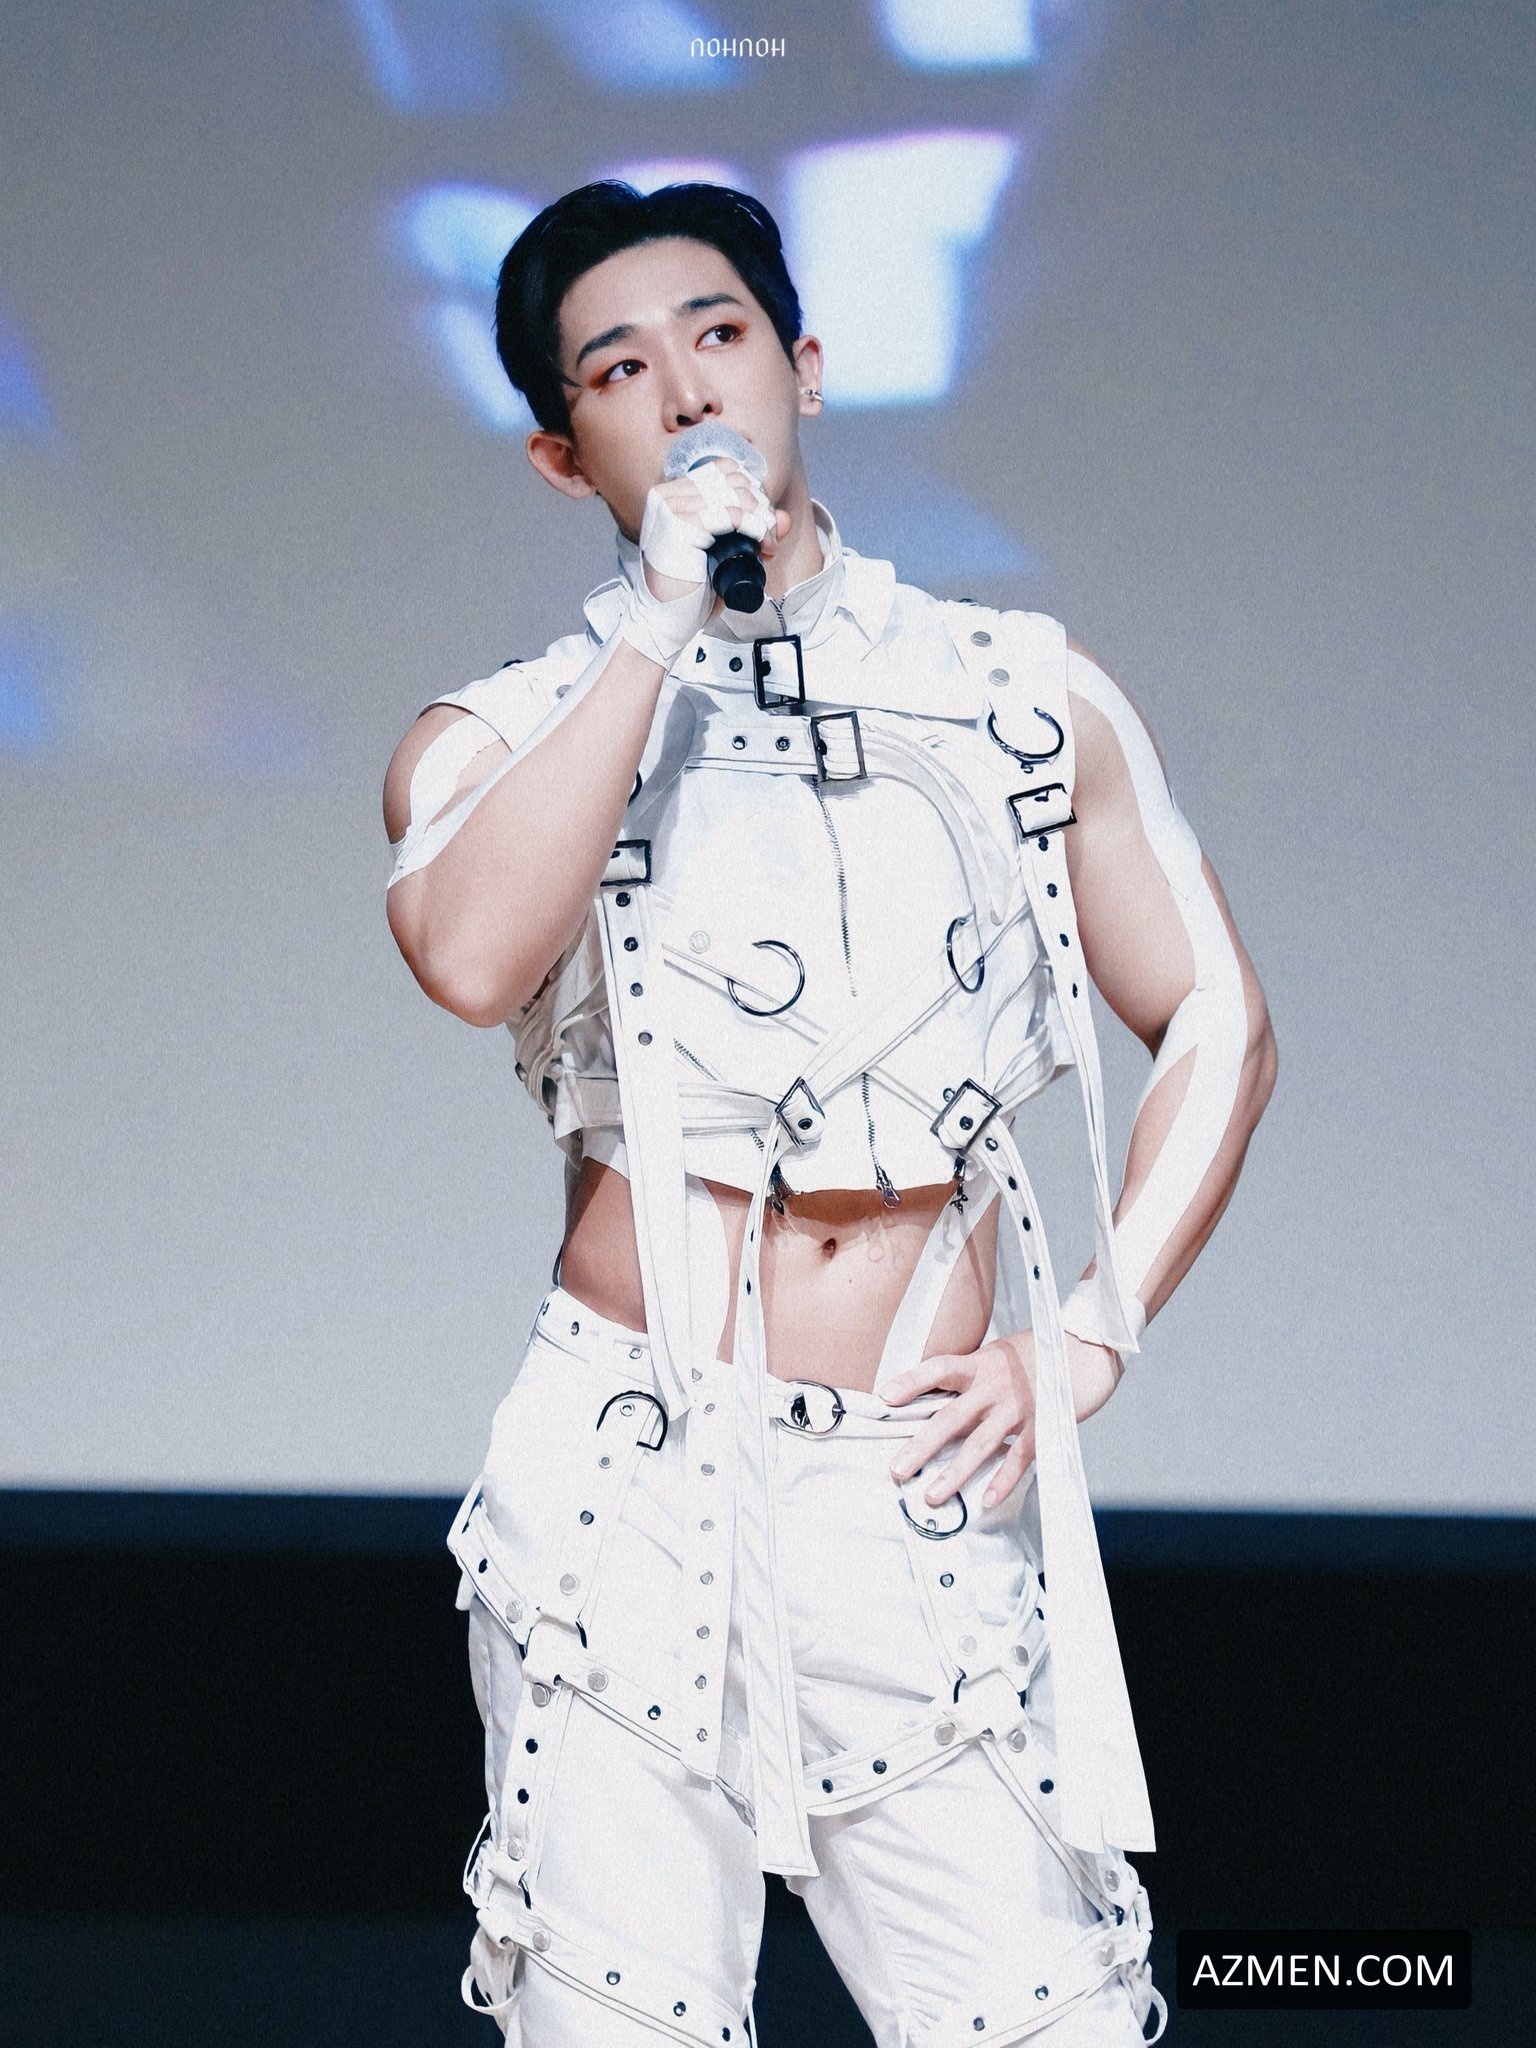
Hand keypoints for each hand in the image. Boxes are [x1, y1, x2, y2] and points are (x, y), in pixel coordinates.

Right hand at [638, 459, 783, 601]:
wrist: (664, 621)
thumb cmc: (689, 591)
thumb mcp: (723, 554)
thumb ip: (752, 532)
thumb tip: (784, 518)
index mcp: (671, 494)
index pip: (723, 470)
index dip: (752, 490)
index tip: (762, 522)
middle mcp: (666, 495)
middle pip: (732, 480)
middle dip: (760, 506)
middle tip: (769, 538)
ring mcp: (669, 508)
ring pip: (734, 495)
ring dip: (761, 518)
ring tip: (767, 545)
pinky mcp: (677, 526)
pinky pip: (729, 514)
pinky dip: (753, 526)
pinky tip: (761, 542)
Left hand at [883, 1331, 1123, 1511]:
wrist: (1090, 1345)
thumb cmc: (1042, 1352)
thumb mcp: (1002, 1354)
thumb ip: (976, 1374)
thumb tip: (945, 1393)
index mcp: (982, 1363)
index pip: (939, 1368)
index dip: (912, 1381)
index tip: (885, 1397)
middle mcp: (995, 1385)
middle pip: (950, 1417)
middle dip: (921, 1446)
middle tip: (897, 1469)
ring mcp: (1019, 1406)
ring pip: (980, 1444)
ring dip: (954, 1473)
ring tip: (931, 1496)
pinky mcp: (1044, 1424)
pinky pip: (1019, 1457)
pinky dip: (1003, 1480)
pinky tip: (986, 1500)